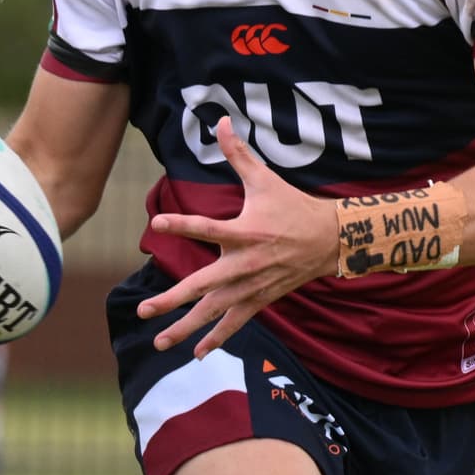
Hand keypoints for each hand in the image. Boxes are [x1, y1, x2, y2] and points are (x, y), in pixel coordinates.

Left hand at [140, 121, 340, 351]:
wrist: (330, 240)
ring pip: (213, 312)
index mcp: (245, 232)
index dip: (181, 224)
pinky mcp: (259, 300)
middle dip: (171, 300)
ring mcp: (251, 287)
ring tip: (159, 341)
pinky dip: (216, 338)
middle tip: (144, 310)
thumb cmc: (294, 207)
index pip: (206, 227)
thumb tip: (222, 121)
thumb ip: (239, 154)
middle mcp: (244, 264)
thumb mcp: (266, 179)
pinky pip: (234, 323)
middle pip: (201, 285)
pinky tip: (196, 353)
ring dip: (185, 328)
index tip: (155, 224)